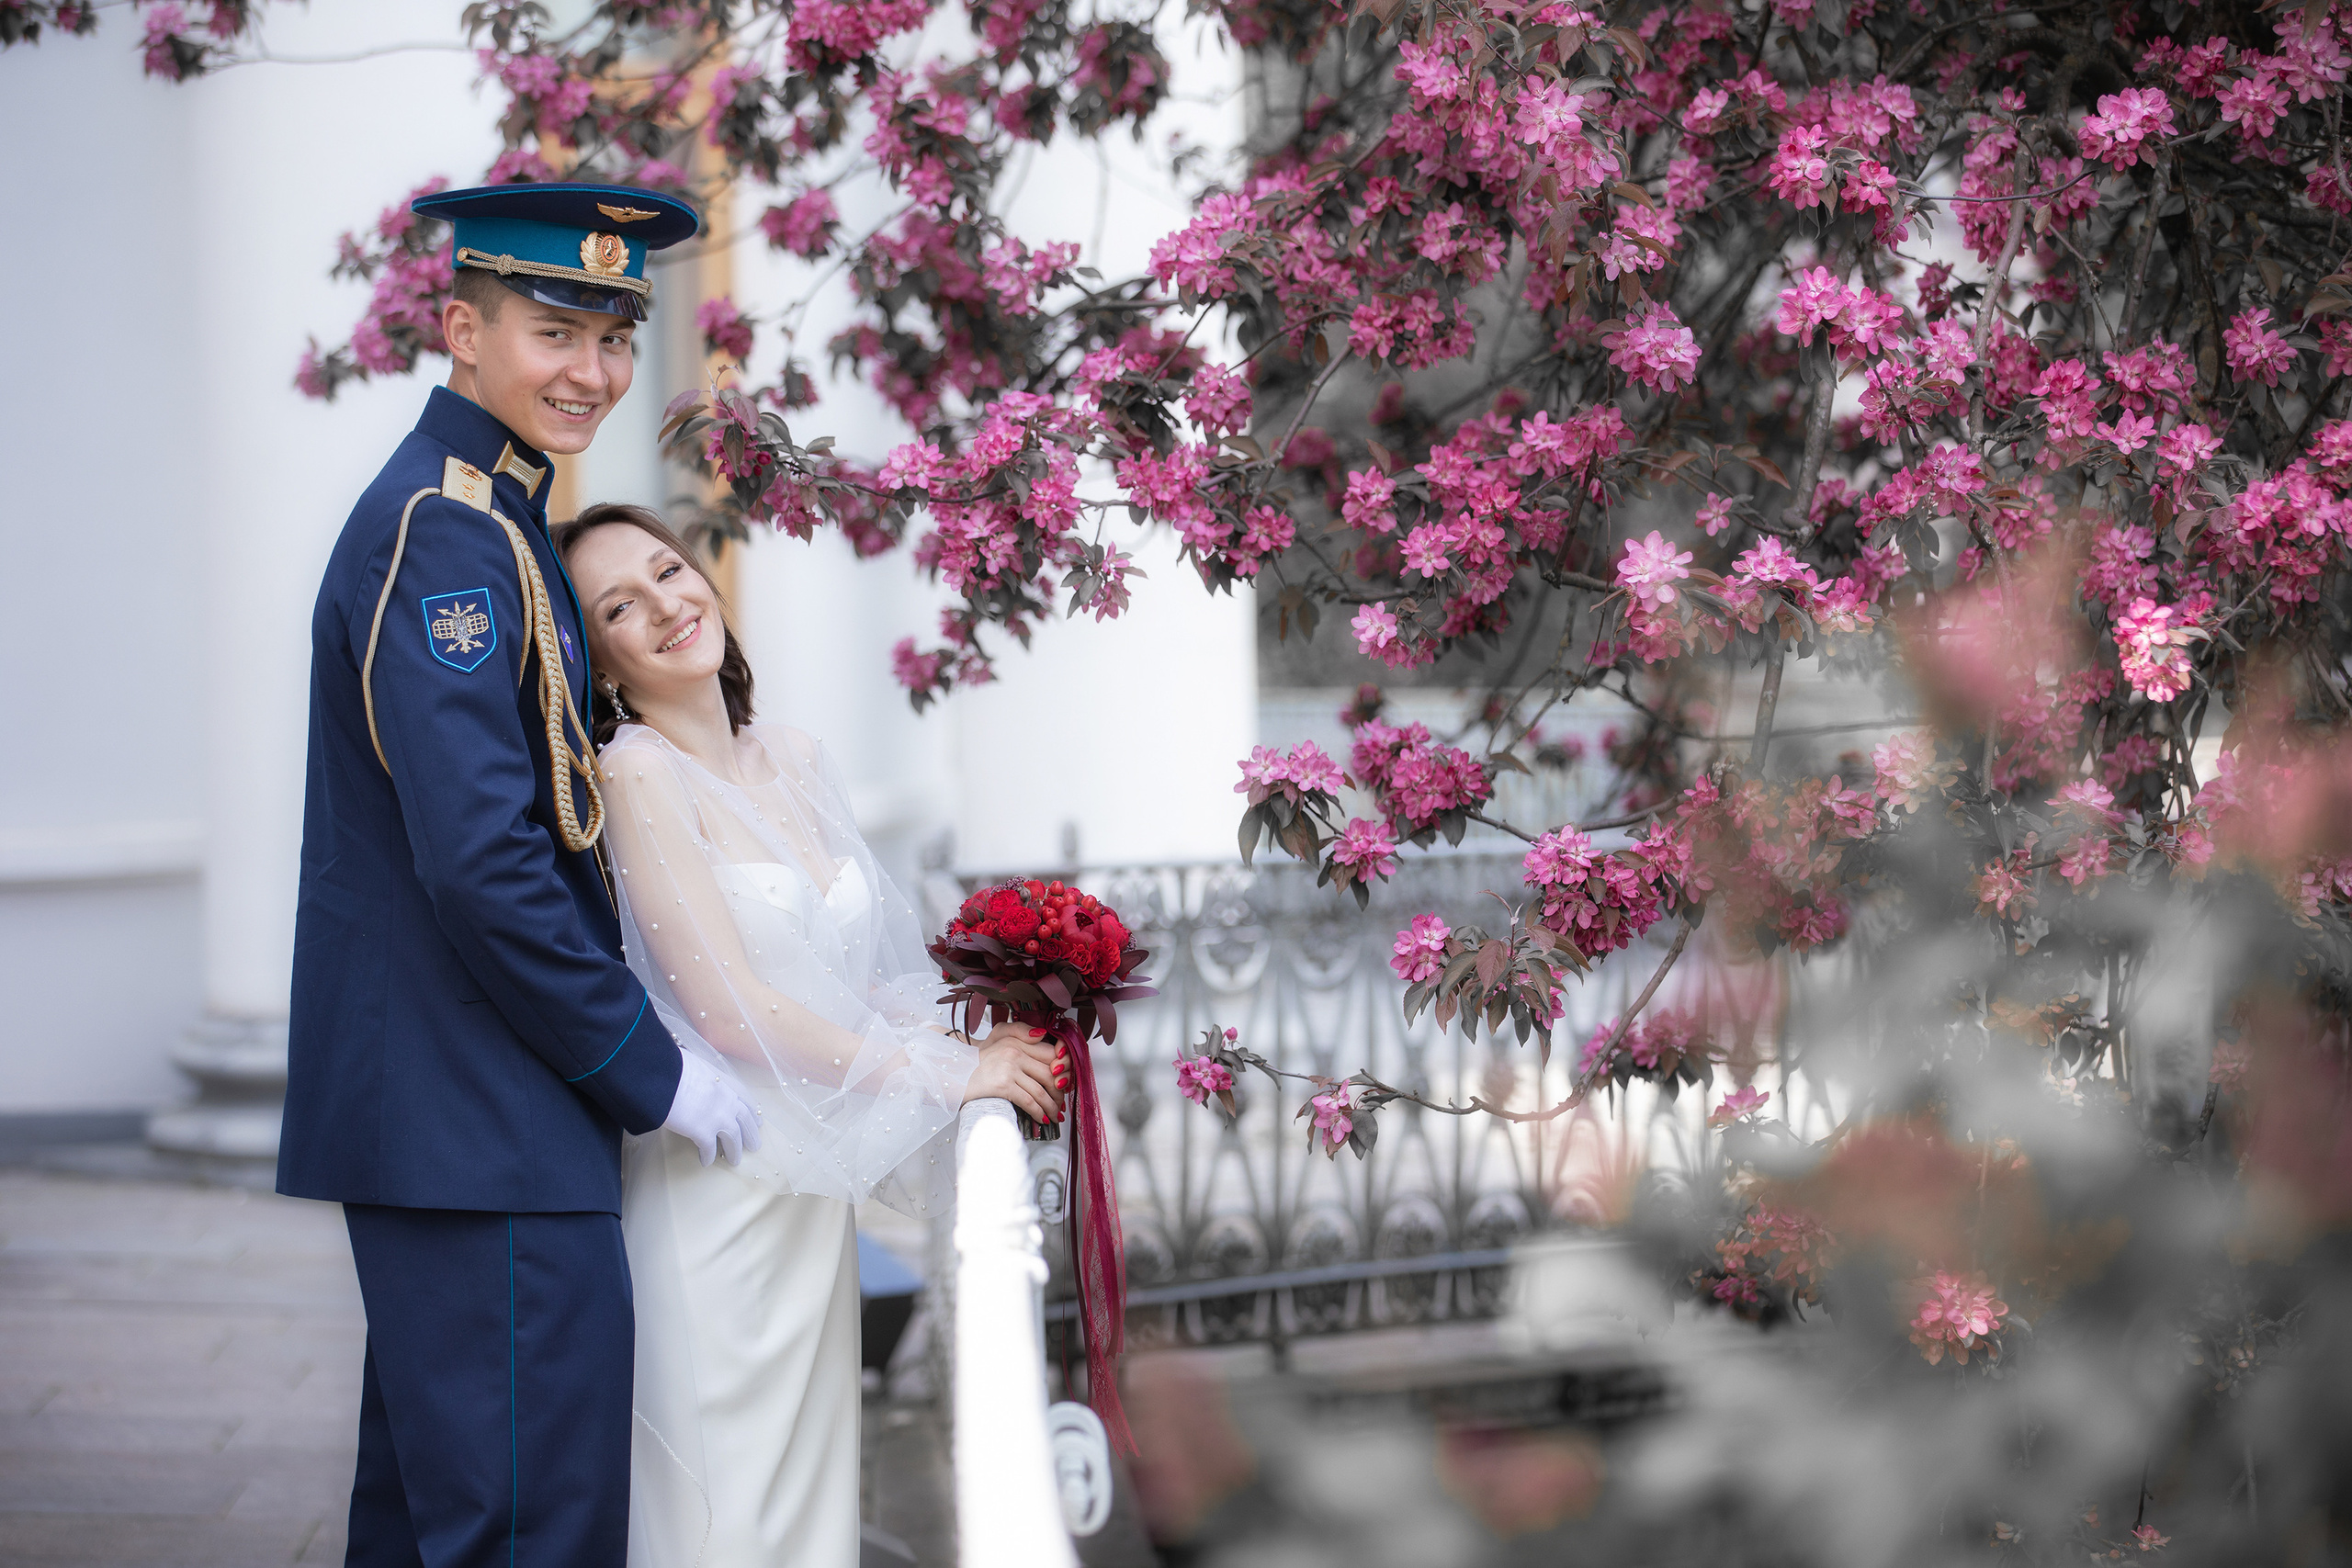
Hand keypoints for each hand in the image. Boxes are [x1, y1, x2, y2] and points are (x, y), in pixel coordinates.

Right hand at [662, 1052, 763, 1167]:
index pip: (744, 1097)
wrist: (664, 1077)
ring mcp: (718, 1118)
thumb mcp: (694, 1064)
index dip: (752, 1110)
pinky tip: (706, 1162)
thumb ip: (701, 1074)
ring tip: (735, 1160)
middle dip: (750, 1134)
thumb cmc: (674, 1066)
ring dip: (734, 1150)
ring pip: (733, 1138)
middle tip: (754, 1146)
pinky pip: (709, 1149)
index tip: (758, 1119)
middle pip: (745, 1120)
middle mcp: (726, 1100)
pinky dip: (708, 1156)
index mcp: (724, 1082)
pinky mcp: (703, 1133)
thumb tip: (695, 1075)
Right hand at [963, 1022, 1068, 1125]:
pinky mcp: (1002, 1086)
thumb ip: (1020, 1032)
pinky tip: (1043, 1118)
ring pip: (1041, 1090)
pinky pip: (1029, 1101)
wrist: (953, 1074)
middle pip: (1049, 1074)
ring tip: (1055, 1114)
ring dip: (1052, 1106)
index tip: (1064, 1084)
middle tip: (1061, 1103)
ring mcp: (1008, 1069)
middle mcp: (1014, 1053)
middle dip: (1059, 1093)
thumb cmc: (977, 1061)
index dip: (1062, 1071)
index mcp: (1016, 1042)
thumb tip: (1042, 1034)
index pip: (1050, 1054)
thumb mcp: (997, 1037)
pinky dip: (1039, 1112)